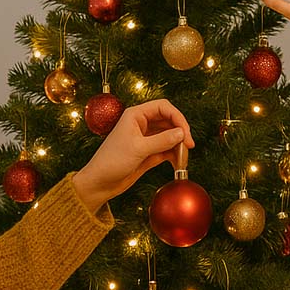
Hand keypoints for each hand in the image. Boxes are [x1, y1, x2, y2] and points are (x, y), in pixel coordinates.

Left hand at [71, 99, 193, 210]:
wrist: (100, 183)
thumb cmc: (112, 161)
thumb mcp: (138, 149)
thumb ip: (162, 140)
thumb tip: (182, 134)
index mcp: (136, 115)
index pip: (163, 107)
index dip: (177, 117)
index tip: (186, 132)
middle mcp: (142, 124)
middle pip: (169, 120)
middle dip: (180, 132)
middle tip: (189, 146)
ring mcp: (146, 138)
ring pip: (169, 135)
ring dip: (179, 145)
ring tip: (184, 157)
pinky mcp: (149, 152)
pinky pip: (166, 149)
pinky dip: (174, 155)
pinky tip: (178, 163)